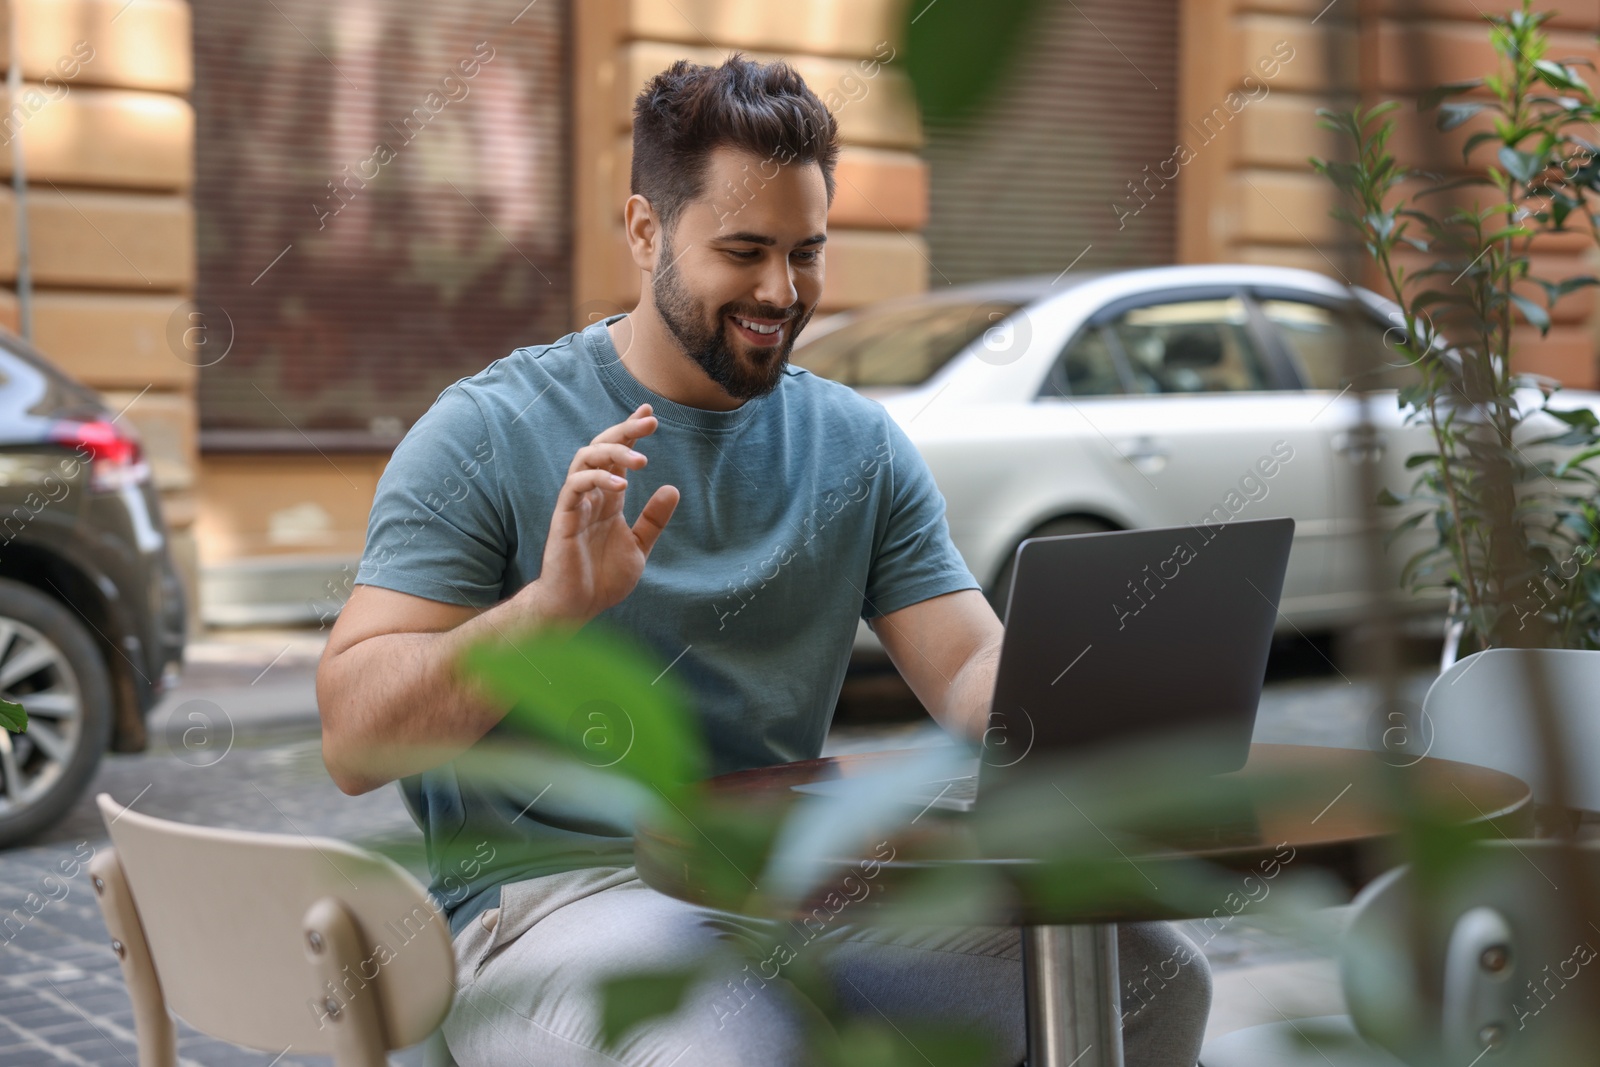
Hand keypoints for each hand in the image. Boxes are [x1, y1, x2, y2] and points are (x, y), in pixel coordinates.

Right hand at [526, 403, 678, 624]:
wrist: (576, 608)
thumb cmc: (602, 579)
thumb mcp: (639, 547)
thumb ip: (653, 520)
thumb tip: (673, 488)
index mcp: (608, 499)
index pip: (617, 456)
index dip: (631, 432)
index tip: (649, 413)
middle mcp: (591, 496)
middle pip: (601, 448)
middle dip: (624, 431)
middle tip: (650, 422)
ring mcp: (575, 504)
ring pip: (585, 460)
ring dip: (613, 452)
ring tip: (641, 458)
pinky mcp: (564, 518)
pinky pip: (575, 487)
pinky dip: (597, 479)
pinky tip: (621, 484)